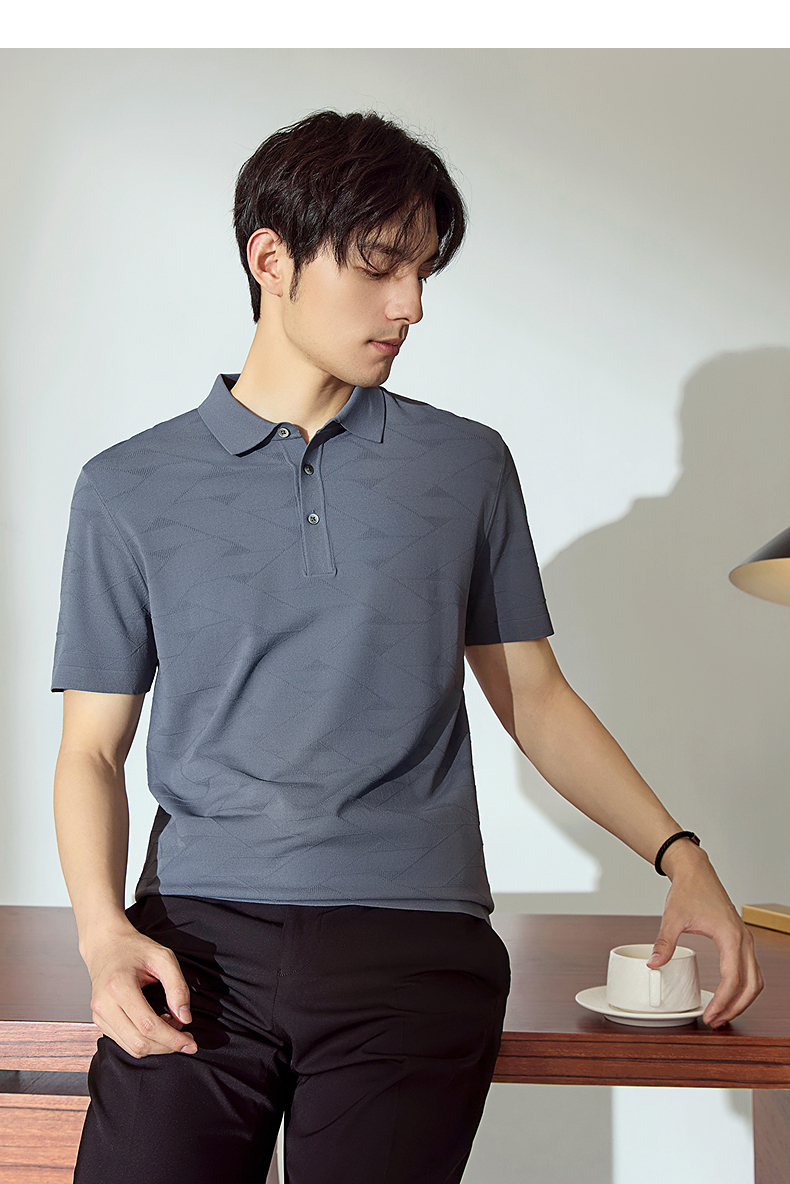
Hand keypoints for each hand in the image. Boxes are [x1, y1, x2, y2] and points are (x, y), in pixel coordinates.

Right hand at [82, 922, 197, 1057]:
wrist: (105, 946)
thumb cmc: (135, 949)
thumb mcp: (164, 958)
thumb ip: (177, 987)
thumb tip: (185, 1018)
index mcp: (119, 987)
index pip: (148, 1026)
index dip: (172, 1038)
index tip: (191, 1043)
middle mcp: (104, 1005)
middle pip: (139, 1042)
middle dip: (167, 1046)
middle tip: (186, 1038)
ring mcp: (99, 1015)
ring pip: (131, 1048)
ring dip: (157, 1046)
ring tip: (172, 1027)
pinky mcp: (99, 1021)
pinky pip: (124, 1043)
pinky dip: (145, 1042)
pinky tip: (156, 1026)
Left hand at [647, 842, 763, 1027]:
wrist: (696, 871)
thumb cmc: (688, 890)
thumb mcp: (673, 917)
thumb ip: (665, 942)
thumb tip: (654, 964)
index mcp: (730, 936)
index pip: (733, 979)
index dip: (723, 1002)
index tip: (710, 1016)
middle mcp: (744, 940)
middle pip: (751, 985)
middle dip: (736, 1007)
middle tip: (716, 1021)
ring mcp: (745, 940)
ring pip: (755, 979)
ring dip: (742, 1000)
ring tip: (722, 1014)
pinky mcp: (741, 939)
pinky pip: (750, 970)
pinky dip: (743, 987)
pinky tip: (727, 996)